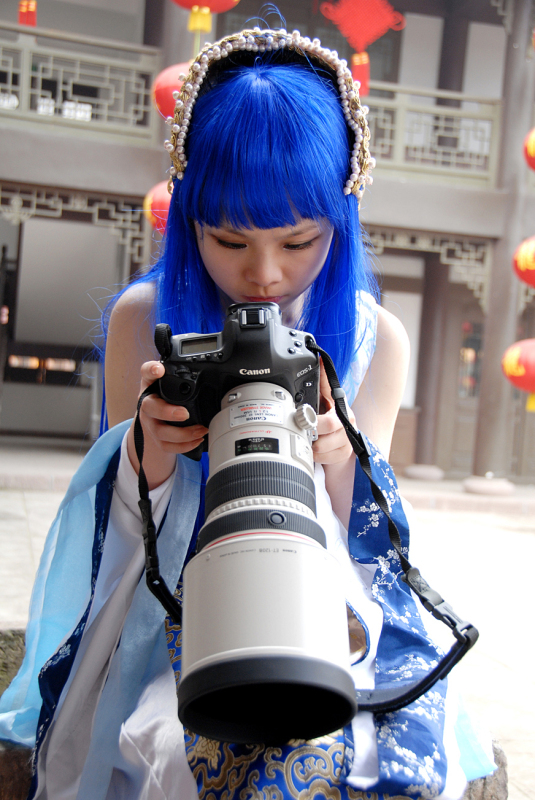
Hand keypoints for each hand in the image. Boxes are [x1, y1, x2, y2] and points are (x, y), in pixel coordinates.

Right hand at [127, 361, 207, 488]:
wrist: (152, 418)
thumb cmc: (163, 396)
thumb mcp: (169, 381)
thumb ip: (180, 373)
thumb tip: (207, 365)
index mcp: (150, 385)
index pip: (146, 372)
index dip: (151, 370)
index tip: (159, 369)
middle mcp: (147, 403)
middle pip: (150, 408)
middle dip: (167, 412)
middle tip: (184, 413)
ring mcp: (150, 422)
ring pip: (160, 432)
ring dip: (182, 433)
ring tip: (201, 430)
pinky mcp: (156, 438)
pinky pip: (167, 446)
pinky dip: (183, 446)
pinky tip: (197, 440)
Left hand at [312, 360, 354, 465]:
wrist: (343, 439)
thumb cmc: (329, 417)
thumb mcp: (325, 398)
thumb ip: (321, 381)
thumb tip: (319, 359)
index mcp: (340, 403)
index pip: (330, 394)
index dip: (319, 397)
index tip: (307, 408)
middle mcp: (347, 420)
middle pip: (328, 423)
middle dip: (312, 427)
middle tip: (303, 426)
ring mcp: (347, 438)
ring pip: (323, 445)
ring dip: (311, 443)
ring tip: (309, 439)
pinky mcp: (344, 453)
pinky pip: (324, 458)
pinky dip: (315, 456)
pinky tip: (315, 450)